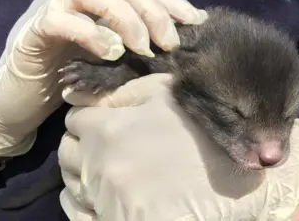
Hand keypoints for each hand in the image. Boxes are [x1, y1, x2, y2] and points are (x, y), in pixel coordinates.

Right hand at [0, 0, 206, 156]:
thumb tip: (182, 40)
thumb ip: (141, 42)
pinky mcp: (36, 28)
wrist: (28, 94)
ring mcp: (57, 6)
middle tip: (169, 42)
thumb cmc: (78, 73)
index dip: (171, 0)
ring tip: (142, 48)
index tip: (195, 21)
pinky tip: (110, 53)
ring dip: (125, 18)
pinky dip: (91, 33)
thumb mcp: (118, 56)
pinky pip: (63, 20)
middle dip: (152, 9)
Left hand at [58, 74, 298, 220]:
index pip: (77, 116)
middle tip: (112, 149)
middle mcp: (101, 161)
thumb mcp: (183, 106)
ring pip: (70, 178)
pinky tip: (107, 201)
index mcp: (114, 128)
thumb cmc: (214, 153)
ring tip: (112, 175)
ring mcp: (102, 197)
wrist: (230, 205)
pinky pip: (76, 208)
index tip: (105, 119)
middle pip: (68, 147)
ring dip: (83, 173)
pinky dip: (83, 202)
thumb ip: (140, 93)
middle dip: (83, 145)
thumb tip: (106, 90)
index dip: (91, 115)